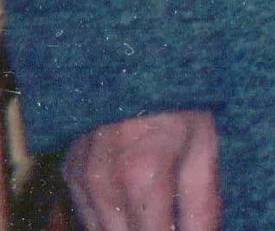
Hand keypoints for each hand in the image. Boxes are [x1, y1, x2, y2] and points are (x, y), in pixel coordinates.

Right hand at [65, 109, 220, 230]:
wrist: (138, 61)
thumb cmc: (180, 101)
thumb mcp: (205, 147)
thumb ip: (203, 204)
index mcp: (143, 177)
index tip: (186, 228)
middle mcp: (103, 185)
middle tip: (171, 217)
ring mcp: (81, 180)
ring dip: (130, 228)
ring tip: (156, 209)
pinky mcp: (69, 174)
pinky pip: (87, 216)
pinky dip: (110, 219)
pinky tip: (134, 202)